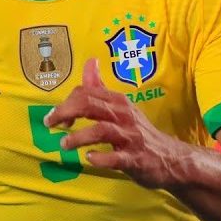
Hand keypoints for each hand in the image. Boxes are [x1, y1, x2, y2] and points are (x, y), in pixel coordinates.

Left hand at [43, 58, 190, 189]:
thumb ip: (100, 87)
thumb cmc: (138, 132)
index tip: (56, 117)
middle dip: (66, 111)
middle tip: (50, 124)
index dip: (66, 102)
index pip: (87, 92)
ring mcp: (130, 137)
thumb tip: (90, 61)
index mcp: (118, 101)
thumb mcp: (120, 106)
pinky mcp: (135, 159)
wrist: (170, 159)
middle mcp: (124, 115)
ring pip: (102, 130)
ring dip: (79, 136)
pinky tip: (89, 158)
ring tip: (64, 144)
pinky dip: (101, 158)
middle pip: (90, 105)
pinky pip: (116, 158)